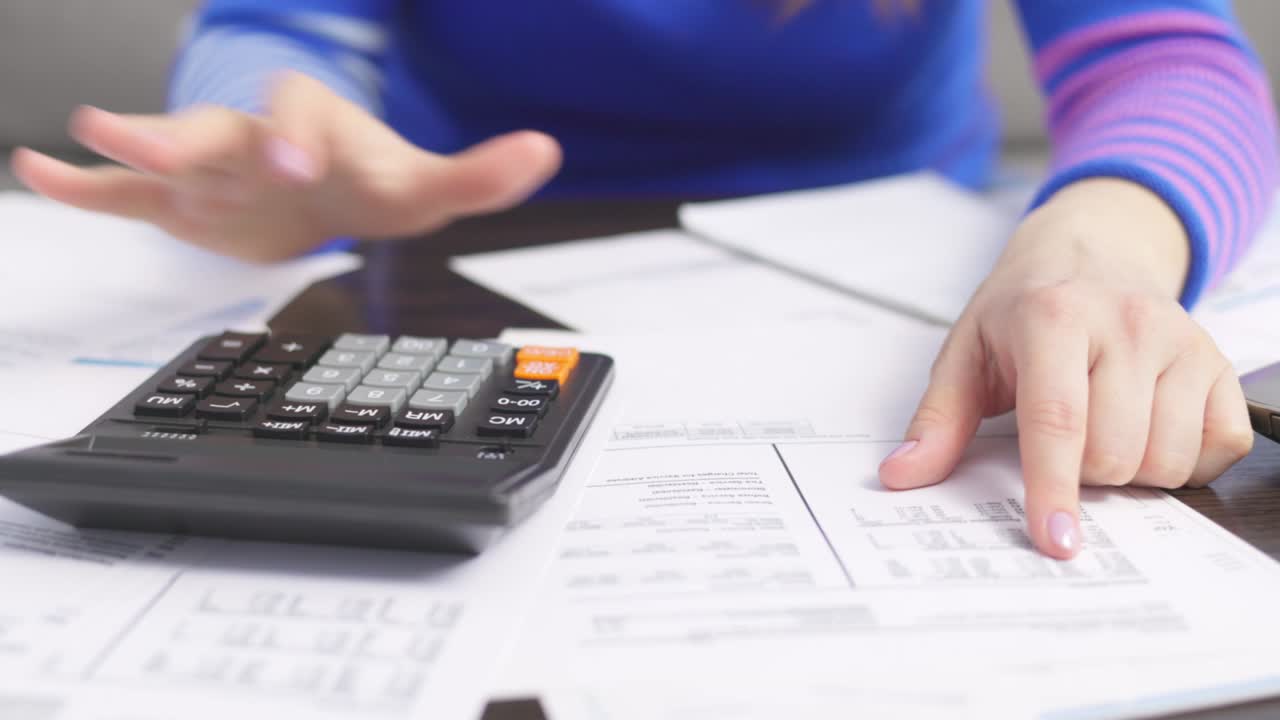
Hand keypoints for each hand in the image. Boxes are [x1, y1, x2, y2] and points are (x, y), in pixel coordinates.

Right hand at [9, 72, 561, 260]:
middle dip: (195, 135)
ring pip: (167, 154)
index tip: (297, 163)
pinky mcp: (180, 201)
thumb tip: (542, 150)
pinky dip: (84, 187)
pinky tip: (37, 171)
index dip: (297, 137)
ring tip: (88, 128)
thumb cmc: (368, 180)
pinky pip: (125, 193)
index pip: (303, 120)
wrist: (323, 188)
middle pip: (219, 129)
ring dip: (131, 143)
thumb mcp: (423, 184)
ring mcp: (213, 169)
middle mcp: (255, 142)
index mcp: (315, 130)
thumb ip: (480, 174)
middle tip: (157, 137)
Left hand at [878, 178, 1252, 558]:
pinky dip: (1185, 461)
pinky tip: (1150, 429)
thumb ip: (937, 419)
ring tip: (1103, 426)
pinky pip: (1219, 448)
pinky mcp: (1220, 362)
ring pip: (1167, 459)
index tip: (1053, 540)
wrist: (1092, 252)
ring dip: (1132, 470)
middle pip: (1113, 453)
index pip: (1057, 420)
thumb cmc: (1024, 309)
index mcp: (1055, 318)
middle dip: (1081, 473)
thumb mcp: (967, 352)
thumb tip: (902, 473)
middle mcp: (1127, 324)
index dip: (1053, 488)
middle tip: (1063, 436)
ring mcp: (1182, 341)